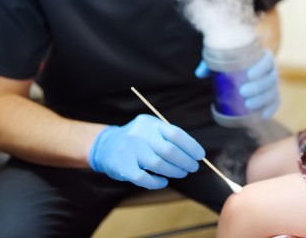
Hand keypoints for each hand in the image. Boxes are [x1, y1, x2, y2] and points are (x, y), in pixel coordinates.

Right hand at [89, 114, 204, 189]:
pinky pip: (143, 178)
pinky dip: (157, 182)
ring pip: (158, 164)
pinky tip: (163, 182)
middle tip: (192, 167)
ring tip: (181, 173)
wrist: (106, 145)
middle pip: (169, 150)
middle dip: (185, 161)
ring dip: (174, 171)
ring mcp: (130, 150)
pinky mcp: (122, 166)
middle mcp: (140, 135)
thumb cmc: (137, 138)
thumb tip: (193, 151)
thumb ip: (168, 136)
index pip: (176, 134)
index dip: (191, 146)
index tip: (200, 155)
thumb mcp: (151, 128)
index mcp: (150, 124)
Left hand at [195, 51, 280, 118]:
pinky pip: (276, 102)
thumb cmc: (233, 61)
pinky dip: (271, 109)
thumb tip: (200, 74)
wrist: (244, 66)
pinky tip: (263, 116)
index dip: (260, 68)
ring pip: (272, 92)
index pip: (267, 61)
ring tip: (248, 105)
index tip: (249, 75)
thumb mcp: (222, 58)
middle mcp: (272, 70)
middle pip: (270, 79)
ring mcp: (274, 84)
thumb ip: (210, 63)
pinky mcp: (273, 95)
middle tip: (242, 92)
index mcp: (264, 57)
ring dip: (262, 100)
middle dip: (258, 87)